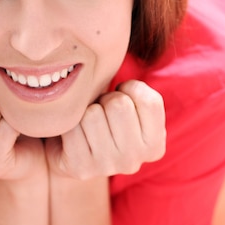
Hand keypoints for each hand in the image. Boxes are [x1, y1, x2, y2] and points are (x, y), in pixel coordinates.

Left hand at [46, 80, 165, 178]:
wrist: (70, 150)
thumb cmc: (104, 116)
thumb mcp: (131, 104)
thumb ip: (135, 90)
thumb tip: (114, 56)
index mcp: (155, 146)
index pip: (149, 100)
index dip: (129, 88)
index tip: (121, 97)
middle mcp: (135, 161)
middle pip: (119, 105)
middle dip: (106, 99)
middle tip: (101, 111)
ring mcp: (107, 167)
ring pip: (93, 114)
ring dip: (86, 110)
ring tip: (87, 122)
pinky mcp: (80, 168)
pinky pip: (72, 127)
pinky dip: (69, 123)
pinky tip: (72, 133)